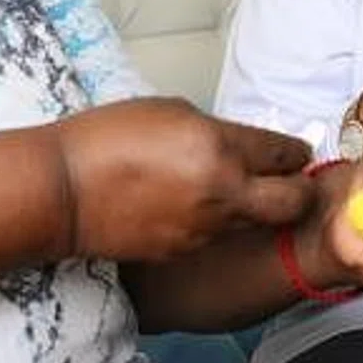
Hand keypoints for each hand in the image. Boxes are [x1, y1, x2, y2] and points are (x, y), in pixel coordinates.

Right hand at [56, 98, 314, 262]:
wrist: (62, 191)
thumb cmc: (105, 138)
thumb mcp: (168, 111)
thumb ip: (216, 130)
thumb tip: (240, 144)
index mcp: (219, 148)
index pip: (286, 153)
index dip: (296, 152)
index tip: (295, 152)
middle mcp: (223, 193)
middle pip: (294, 202)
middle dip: (300, 191)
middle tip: (289, 181)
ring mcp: (206, 229)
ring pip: (256, 222)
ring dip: (254, 207)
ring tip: (226, 190)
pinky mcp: (185, 251)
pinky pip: (217, 236)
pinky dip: (215, 223)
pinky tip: (188, 207)